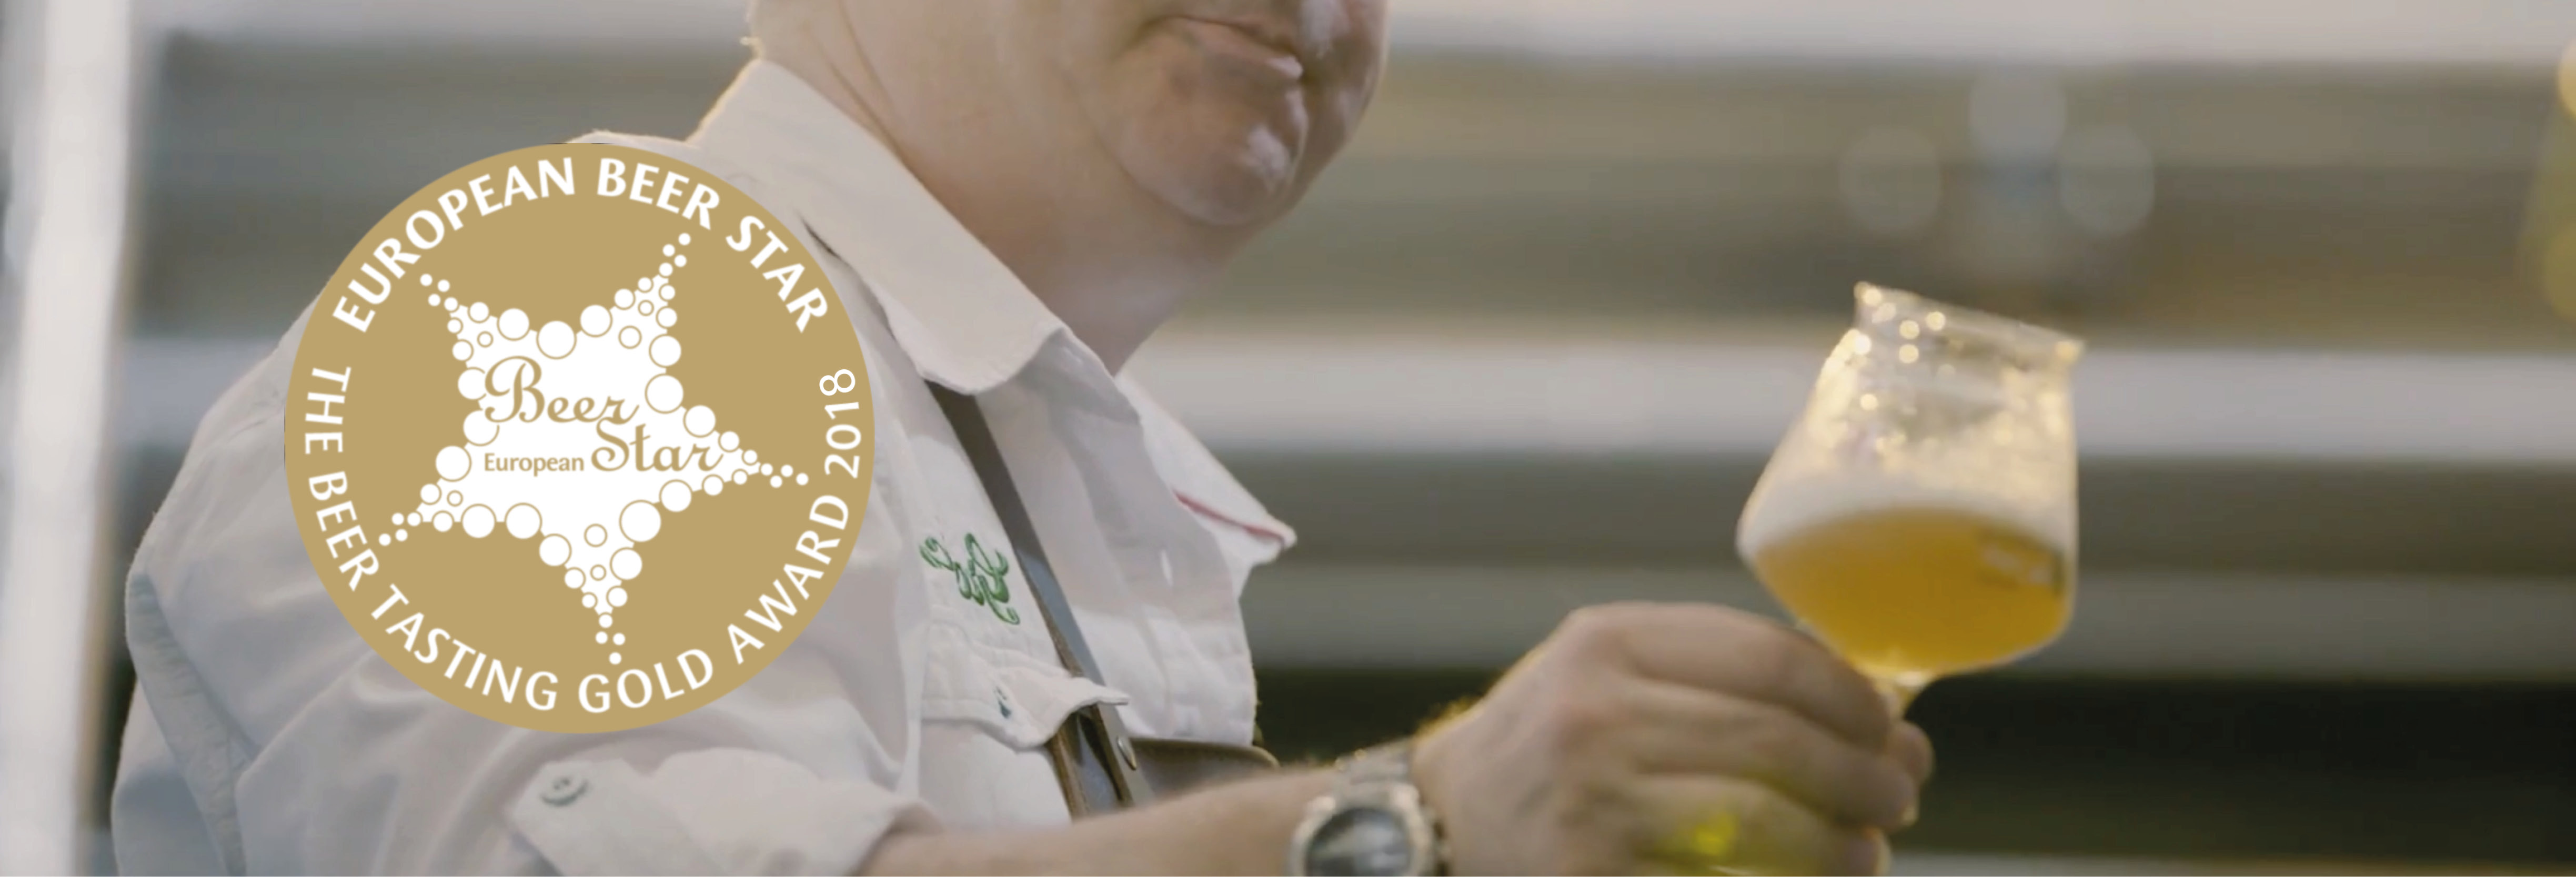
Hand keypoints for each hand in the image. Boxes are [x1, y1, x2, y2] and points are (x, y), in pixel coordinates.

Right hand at [1412, 602, 1933, 874]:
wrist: (1435, 831)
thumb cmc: (1544, 751)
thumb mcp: (1603, 675)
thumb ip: (1708, 671)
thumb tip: (1865, 700)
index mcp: (1606, 644)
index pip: (1770, 658)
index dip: (1853, 698)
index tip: (1890, 726)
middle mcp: (1596, 715)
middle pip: (1779, 739)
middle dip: (1865, 774)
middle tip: (1900, 795)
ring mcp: (1594, 802)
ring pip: (1765, 819)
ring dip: (1839, 842)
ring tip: (1867, 851)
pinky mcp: (1595, 875)